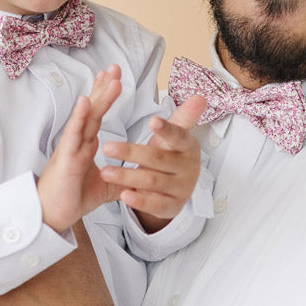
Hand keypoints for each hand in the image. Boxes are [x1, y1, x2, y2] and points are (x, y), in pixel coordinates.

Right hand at [38, 66, 122, 232]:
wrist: (53, 215)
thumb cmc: (72, 198)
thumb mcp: (106, 186)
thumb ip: (120, 178)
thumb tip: (138, 178)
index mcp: (85, 144)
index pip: (97, 115)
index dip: (105, 96)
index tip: (114, 78)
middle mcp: (78, 140)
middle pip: (93, 108)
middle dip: (104, 87)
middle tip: (115, 66)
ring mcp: (71, 146)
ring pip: (86, 116)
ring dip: (98, 96)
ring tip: (109, 76)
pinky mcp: (66, 157)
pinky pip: (73, 134)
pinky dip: (80, 116)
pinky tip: (86, 100)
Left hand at [100, 95, 207, 232]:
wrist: (175, 189)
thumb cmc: (170, 155)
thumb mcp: (174, 137)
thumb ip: (183, 118)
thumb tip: (200, 98)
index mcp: (188, 146)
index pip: (178, 136)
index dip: (166, 130)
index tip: (151, 121)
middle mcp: (189, 168)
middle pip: (158, 158)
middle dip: (131, 152)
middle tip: (106, 147)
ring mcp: (182, 189)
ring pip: (152, 181)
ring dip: (127, 176)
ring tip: (105, 172)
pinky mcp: (173, 207)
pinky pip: (155, 205)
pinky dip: (139, 200)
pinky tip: (123, 195)